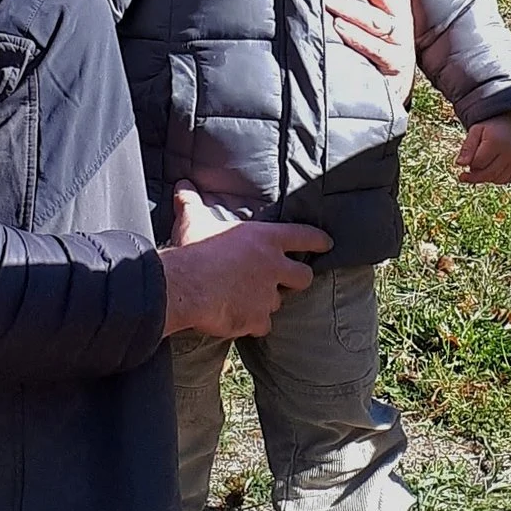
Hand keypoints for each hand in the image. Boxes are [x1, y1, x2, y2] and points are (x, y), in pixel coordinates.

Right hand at [158, 188, 331, 340]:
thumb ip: (192, 202)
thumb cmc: (194, 249)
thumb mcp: (193, 219)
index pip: (304, 236)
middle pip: (304, 276)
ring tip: (251, 299)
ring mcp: (267, 297)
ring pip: (279, 303)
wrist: (186, 286)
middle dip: (298, 279)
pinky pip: (263, 325)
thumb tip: (182, 184)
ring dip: (268, 302)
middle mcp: (274, 267)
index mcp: (265, 239)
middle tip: (288, 280)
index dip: (318, 240)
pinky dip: (254, 324)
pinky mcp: (257, 319)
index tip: (327, 244)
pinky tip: (241, 320)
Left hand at [326, 0, 413, 90]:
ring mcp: (400, 42)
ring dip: (347, 5)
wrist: (390, 90)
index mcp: (398, 0)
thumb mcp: (372, 17)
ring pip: (375, 18)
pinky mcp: (394, 65)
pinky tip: (338, 27)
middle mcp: (401, 17)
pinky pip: (377, 48)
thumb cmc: (373, 46)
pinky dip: (357, 37)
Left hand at [456, 113, 510, 186]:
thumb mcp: (475, 131)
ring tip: (481, 167)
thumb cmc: (489, 126)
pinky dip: (497, 178)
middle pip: (488, 174)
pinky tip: (492, 170)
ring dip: (486, 177)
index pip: (478, 163)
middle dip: (475, 175)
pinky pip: (507, 179)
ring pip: (497, 179)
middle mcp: (510, 152)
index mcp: (496, 142)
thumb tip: (459, 164)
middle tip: (467, 173)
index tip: (466, 160)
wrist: (509, 119)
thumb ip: (467, 147)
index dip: (469, 164)